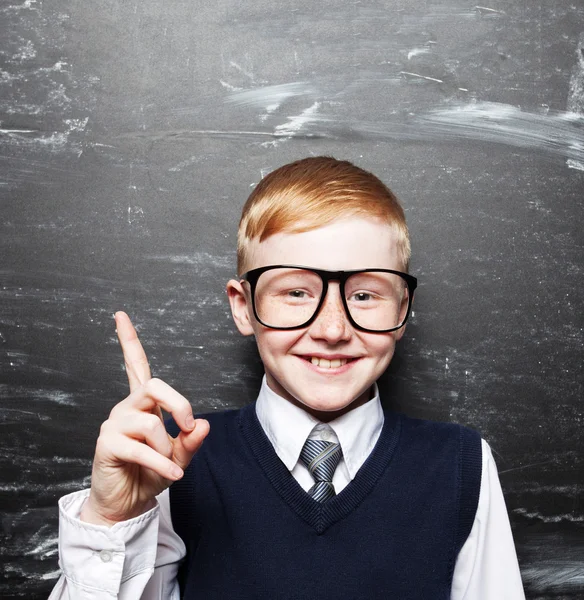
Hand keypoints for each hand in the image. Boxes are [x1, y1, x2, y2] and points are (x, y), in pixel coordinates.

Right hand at [80, 311, 208, 525]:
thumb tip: (204, 424)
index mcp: (143, 404)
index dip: (128, 340)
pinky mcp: (107, 443)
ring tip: (169, 463)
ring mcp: (114, 424)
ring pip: (151, 421)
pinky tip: (170, 474)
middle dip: (179, 405)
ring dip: (167, 447)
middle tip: (188, 427)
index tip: (119, 315)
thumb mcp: (179, 456)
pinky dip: (161, 463)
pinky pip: (141, 448)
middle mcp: (126, 407)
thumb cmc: (151, 475)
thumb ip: (191, 440)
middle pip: (154, 385)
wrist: (127, 504)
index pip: (135, 365)